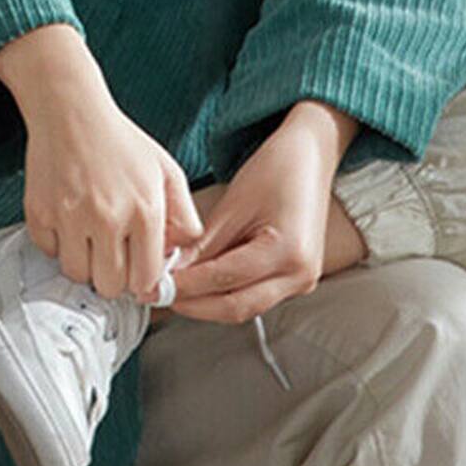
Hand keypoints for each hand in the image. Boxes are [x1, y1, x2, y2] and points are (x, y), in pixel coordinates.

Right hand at [0, 24, 203, 300]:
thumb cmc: (120, 142)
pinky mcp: (40, 214)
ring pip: (78, 274)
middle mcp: (108, 217)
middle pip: (109, 286)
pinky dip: (58, 245)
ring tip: (90, 240)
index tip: (136, 274)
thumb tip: (181, 253)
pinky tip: (68, 223)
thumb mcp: (166, 171)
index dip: (141, 282)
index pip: (144, 279)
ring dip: (85, 264)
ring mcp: (70, 217)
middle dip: (112, 278)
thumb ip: (183, 215)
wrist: (70, 112)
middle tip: (112, 258)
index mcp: (144, 209)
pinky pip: (50, 253)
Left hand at [170, 101, 363, 323]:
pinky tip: (199, 286)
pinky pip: (253, 298)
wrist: (311, 158)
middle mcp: (301, 274)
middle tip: (159, 295)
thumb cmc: (278, 170)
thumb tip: (168, 274)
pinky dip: (223, 295)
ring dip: (206, 304)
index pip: (224, 280)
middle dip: (193, 305)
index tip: (154, 286)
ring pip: (243, 308)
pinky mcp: (295, 282)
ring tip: (174, 290)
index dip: (185, 287)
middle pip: (235, 307)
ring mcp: (302, 282)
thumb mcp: (233, 204)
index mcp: (288, 251)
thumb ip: (202, 246)